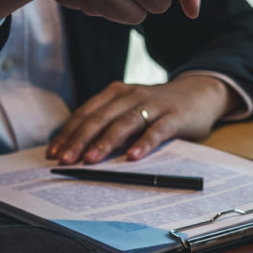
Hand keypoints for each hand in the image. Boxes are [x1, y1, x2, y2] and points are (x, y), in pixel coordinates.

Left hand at [47, 74, 240, 163]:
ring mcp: (153, 105)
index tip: (54, 153)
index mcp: (115, 93)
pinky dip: (144, 143)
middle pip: (100, 118)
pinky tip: (133, 157)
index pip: (86, 114)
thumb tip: (78, 149)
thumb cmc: (158, 107)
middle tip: (65, 160)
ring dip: (105, 143)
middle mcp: (131, 95)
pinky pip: (156, 131)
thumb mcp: (130, 108)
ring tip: (91, 160)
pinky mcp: (174, 116)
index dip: (68, 133)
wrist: (198, 93)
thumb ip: (109, 123)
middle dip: (80, 140)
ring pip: (124, 124)